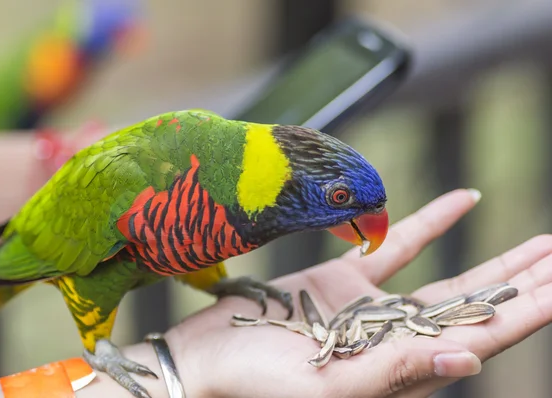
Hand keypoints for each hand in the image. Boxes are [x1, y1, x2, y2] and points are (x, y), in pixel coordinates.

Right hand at [163, 189, 551, 397]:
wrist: (209, 359)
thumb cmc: (257, 383)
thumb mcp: (329, 386)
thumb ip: (397, 372)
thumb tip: (472, 357)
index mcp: (400, 365)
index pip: (483, 334)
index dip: (529, 310)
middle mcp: (397, 335)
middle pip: (481, 306)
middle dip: (528, 281)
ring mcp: (373, 306)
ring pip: (452, 279)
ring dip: (498, 258)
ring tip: (544, 240)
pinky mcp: (344, 281)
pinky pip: (398, 245)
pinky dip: (432, 223)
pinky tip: (466, 200)